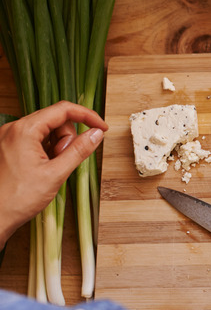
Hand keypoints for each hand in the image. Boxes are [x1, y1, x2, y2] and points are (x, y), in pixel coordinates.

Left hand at [0, 101, 107, 248]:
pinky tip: (44, 168)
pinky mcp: (9, 147)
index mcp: (24, 130)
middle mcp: (13, 129)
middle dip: (68, 137)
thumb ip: (79, 150)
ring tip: (52, 168)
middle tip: (64, 160)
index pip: (63, 110)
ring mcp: (9, 138)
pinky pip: (36, 140)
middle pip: (55, 120)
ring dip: (57, 146)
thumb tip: (96, 134)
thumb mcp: (56, 174)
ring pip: (47, 130)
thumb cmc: (17, 199)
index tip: (101, 128)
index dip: (87, 116)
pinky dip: (47, 151)